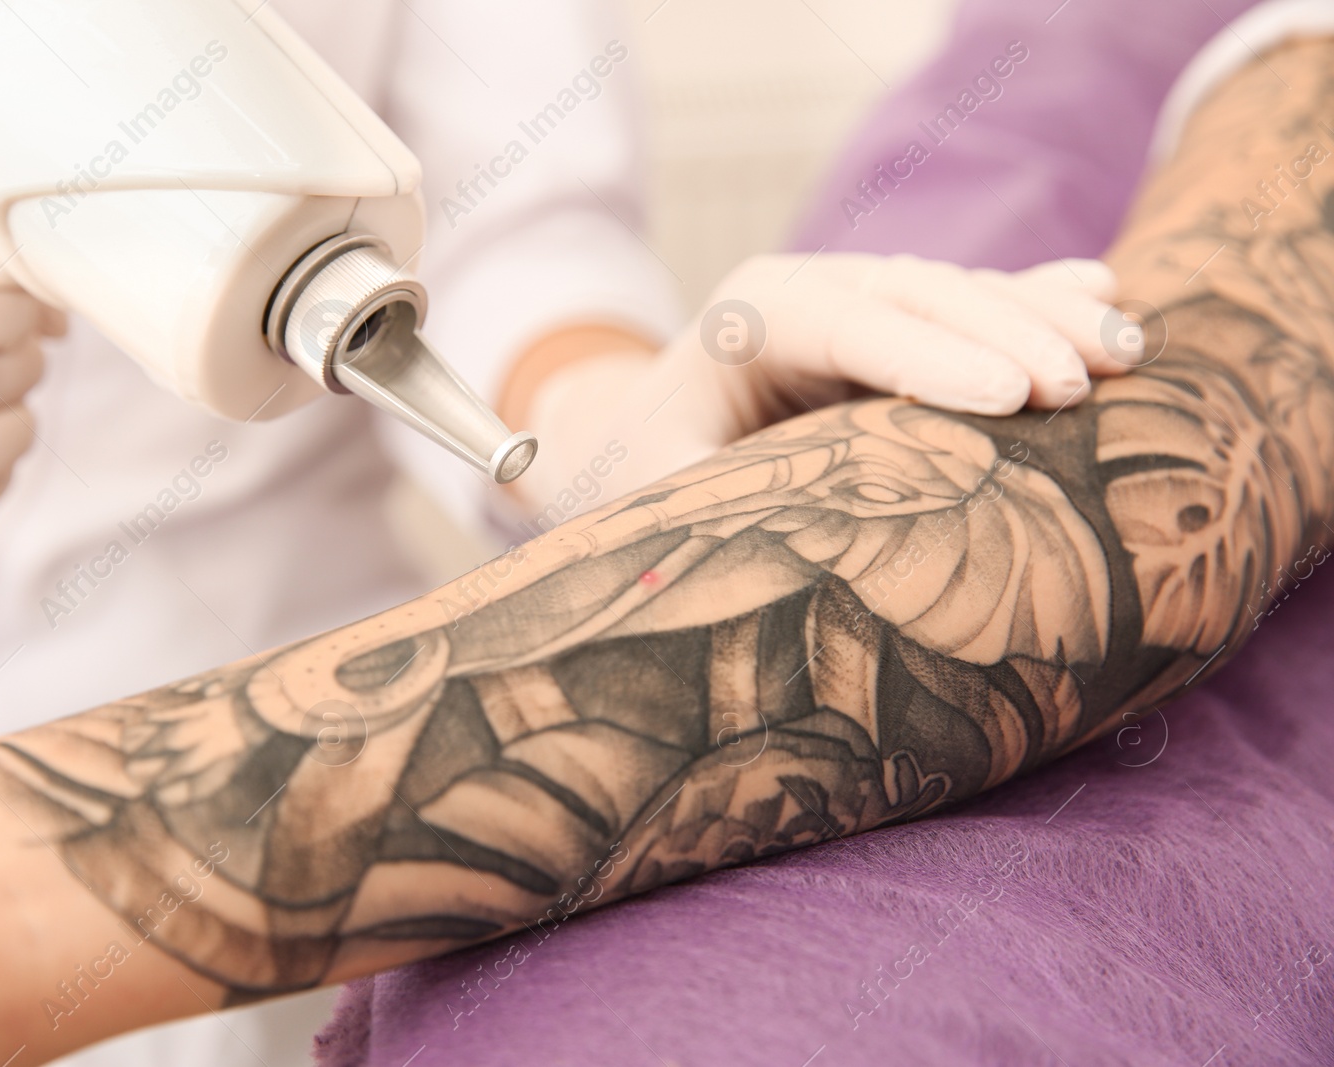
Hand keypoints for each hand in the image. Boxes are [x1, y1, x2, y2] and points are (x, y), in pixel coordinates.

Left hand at [521, 253, 1138, 506]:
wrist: (634, 432)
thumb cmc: (645, 469)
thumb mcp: (655, 490)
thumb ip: (702, 505)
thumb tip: (763, 558)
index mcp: (749, 317)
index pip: (845, 323)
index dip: (928, 355)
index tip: (1010, 395)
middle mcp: (812, 291)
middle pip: (920, 294)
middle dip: (1008, 332)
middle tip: (1084, 385)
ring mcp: (861, 299)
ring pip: (964, 292)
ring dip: (1047, 316)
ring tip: (1125, 352)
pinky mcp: (898, 324)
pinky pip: (977, 308)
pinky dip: (1041, 304)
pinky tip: (1106, 298)